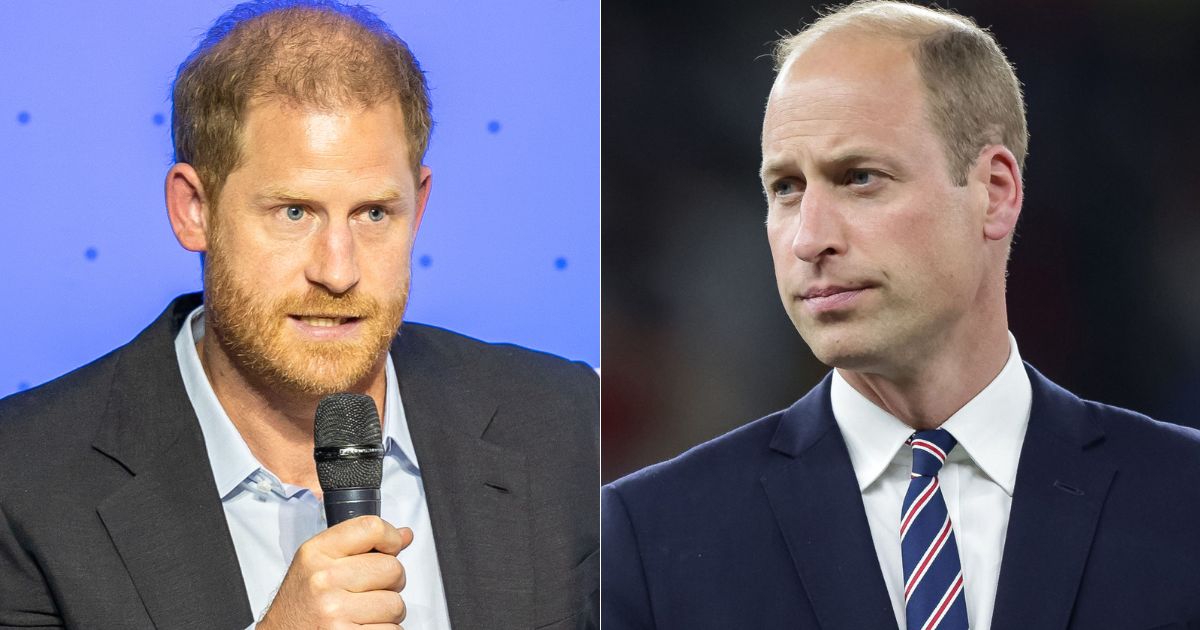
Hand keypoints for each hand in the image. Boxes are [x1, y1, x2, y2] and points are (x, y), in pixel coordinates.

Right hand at [258, 516, 412, 628]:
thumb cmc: (301, 603)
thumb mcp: (317, 564)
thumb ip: (359, 546)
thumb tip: (404, 535)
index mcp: (317, 554)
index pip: (371, 528)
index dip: (391, 538)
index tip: (391, 547)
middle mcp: (324, 580)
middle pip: (392, 568)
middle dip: (390, 582)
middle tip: (370, 591)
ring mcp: (335, 611)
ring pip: (396, 605)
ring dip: (387, 613)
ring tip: (363, 613)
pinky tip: (361, 628)